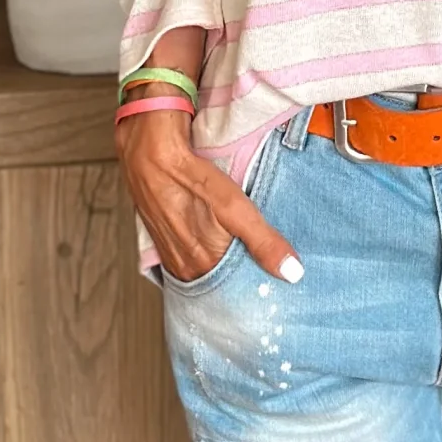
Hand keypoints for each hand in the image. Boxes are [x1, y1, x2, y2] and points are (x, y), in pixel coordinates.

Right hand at [117, 108, 301, 283]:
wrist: (148, 149)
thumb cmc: (189, 175)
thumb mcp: (234, 207)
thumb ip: (263, 242)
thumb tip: (292, 273)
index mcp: (199, 267)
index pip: (236, 291)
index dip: (257, 286)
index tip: (280, 284)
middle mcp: (182, 267)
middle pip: (221, 281)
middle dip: (243, 276)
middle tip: (271, 269)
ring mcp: (170, 252)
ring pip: (207, 268)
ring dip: (226, 263)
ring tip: (249, 254)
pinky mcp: (165, 237)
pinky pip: (193, 254)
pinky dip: (209, 251)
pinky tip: (220, 240)